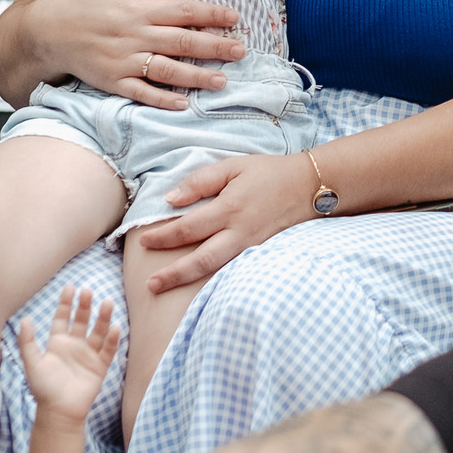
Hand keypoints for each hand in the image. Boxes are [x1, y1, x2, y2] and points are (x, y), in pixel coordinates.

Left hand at [16, 285, 119, 427]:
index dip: (66, 303)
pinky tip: (114, 328)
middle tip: (88, 291)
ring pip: (98, 332)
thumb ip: (28, 342)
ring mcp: (88, 355)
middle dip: (85, 306)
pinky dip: (112, 340)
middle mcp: (74, 345)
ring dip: (103, 318)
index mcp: (57, 343)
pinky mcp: (99, 366)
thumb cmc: (43, 388)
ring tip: (107, 303)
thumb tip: (24, 319)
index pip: (63, 318)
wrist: (58, 411)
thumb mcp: (32, 363)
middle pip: (82, 321)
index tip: (70, 287)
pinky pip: (108, 350)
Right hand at [21, 0, 245, 109]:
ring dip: (196, 77)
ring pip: (166, 70)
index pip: (183, 11)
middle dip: (214, 47)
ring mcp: (124, 61)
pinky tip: (183, 105)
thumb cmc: (85, 1)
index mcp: (139, 9)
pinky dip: (161, 100)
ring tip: (222, 81)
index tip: (234, 18)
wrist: (49, 32)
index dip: (210, 14)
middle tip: (241, 52)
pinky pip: (140, 93)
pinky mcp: (112, 82)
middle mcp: (135, 36)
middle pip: (182, 41)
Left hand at [137, 151, 314, 291]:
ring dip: (187, 280)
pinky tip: (194, 283)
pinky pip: (230, 269)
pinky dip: (209, 278)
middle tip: (149, 284)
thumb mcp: (233, 166)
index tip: (143, 241)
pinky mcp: (259, 254)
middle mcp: (239, 232)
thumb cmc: (268, 173)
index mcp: (229, 208)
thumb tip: (171, 199)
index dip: (163, 236)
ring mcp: (251, 247)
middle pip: (200, 260)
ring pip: (215, 270)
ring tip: (163, 286)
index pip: (188, 227)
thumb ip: (201, 181)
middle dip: (173, 274)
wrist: (309, 187)